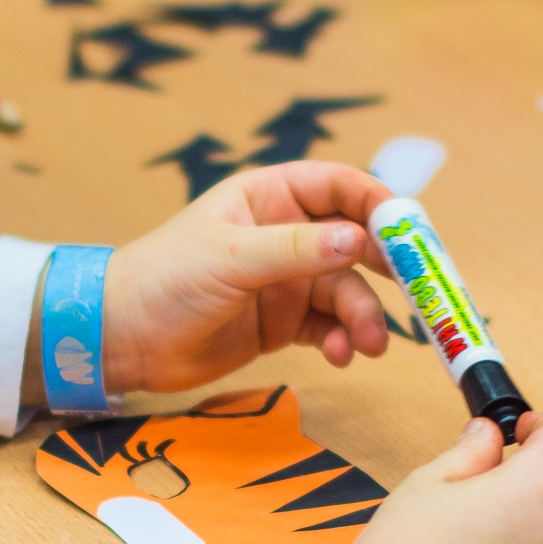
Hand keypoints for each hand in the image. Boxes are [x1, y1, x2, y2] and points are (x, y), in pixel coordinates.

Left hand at [102, 161, 395, 393]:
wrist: (122, 340)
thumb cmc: (164, 280)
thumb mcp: (231, 258)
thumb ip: (296, 250)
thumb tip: (358, 239)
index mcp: (269, 197)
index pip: (340, 187)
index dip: (379, 206)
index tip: (410, 234)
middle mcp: (285, 234)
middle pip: (355, 242)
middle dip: (388, 269)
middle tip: (420, 295)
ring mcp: (285, 280)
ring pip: (346, 291)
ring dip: (364, 317)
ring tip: (367, 345)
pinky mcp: (281, 323)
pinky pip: (329, 326)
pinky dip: (341, 340)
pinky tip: (342, 356)